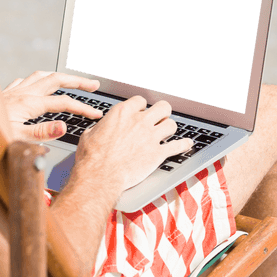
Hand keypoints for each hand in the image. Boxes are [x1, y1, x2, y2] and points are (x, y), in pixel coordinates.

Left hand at [2, 71, 102, 141]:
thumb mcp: (17, 139)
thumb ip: (42, 133)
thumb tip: (63, 126)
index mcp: (29, 103)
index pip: (63, 102)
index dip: (82, 107)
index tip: (96, 114)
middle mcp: (22, 93)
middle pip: (56, 79)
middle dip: (77, 81)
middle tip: (93, 85)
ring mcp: (13, 91)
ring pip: (41, 76)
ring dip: (58, 76)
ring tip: (70, 80)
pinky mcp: (4, 94)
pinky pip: (25, 80)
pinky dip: (37, 79)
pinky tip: (36, 83)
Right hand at [72, 97, 193, 193]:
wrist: (100, 176)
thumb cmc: (91, 157)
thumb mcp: (89, 135)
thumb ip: (100, 128)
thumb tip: (99, 128)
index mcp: (122, 113)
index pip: (140, 101)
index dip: (141, 106)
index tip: (141, 111)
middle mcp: (139, 121)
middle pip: (162, 107)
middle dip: (162, 112)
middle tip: (160, 117)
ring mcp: (151, 137)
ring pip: (171, 124)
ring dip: (170, 128)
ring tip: (167, 132)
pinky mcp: (158, 154)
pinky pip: (178, 146)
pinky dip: (184, 145)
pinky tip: (187, 144)